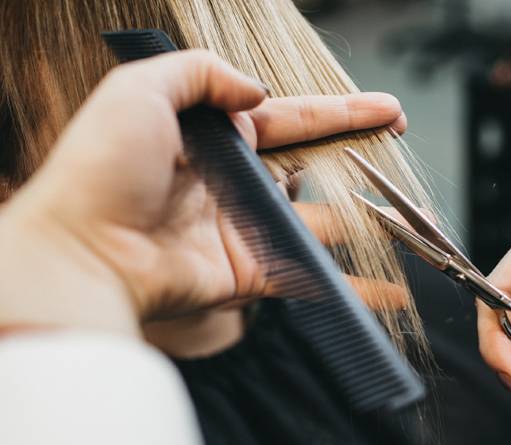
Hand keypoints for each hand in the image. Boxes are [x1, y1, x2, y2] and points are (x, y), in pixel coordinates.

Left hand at [0, 50, 408, 334]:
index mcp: (215, 138)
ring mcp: (244, 230)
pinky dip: (353, 285)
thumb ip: (201, 73)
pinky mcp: (250, 273)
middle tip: (398, 145)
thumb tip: (255, 92)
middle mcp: (234, 183)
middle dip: (358, 155)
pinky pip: (309, 276)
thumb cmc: (103, 168)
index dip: (341, 112)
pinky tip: (390, 286)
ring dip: (365, 221)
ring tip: (407, 217)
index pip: (292, 118)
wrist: (84, 251)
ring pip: (319, 223)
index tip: (386, 110)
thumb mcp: (141, 89)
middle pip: (312, 166)